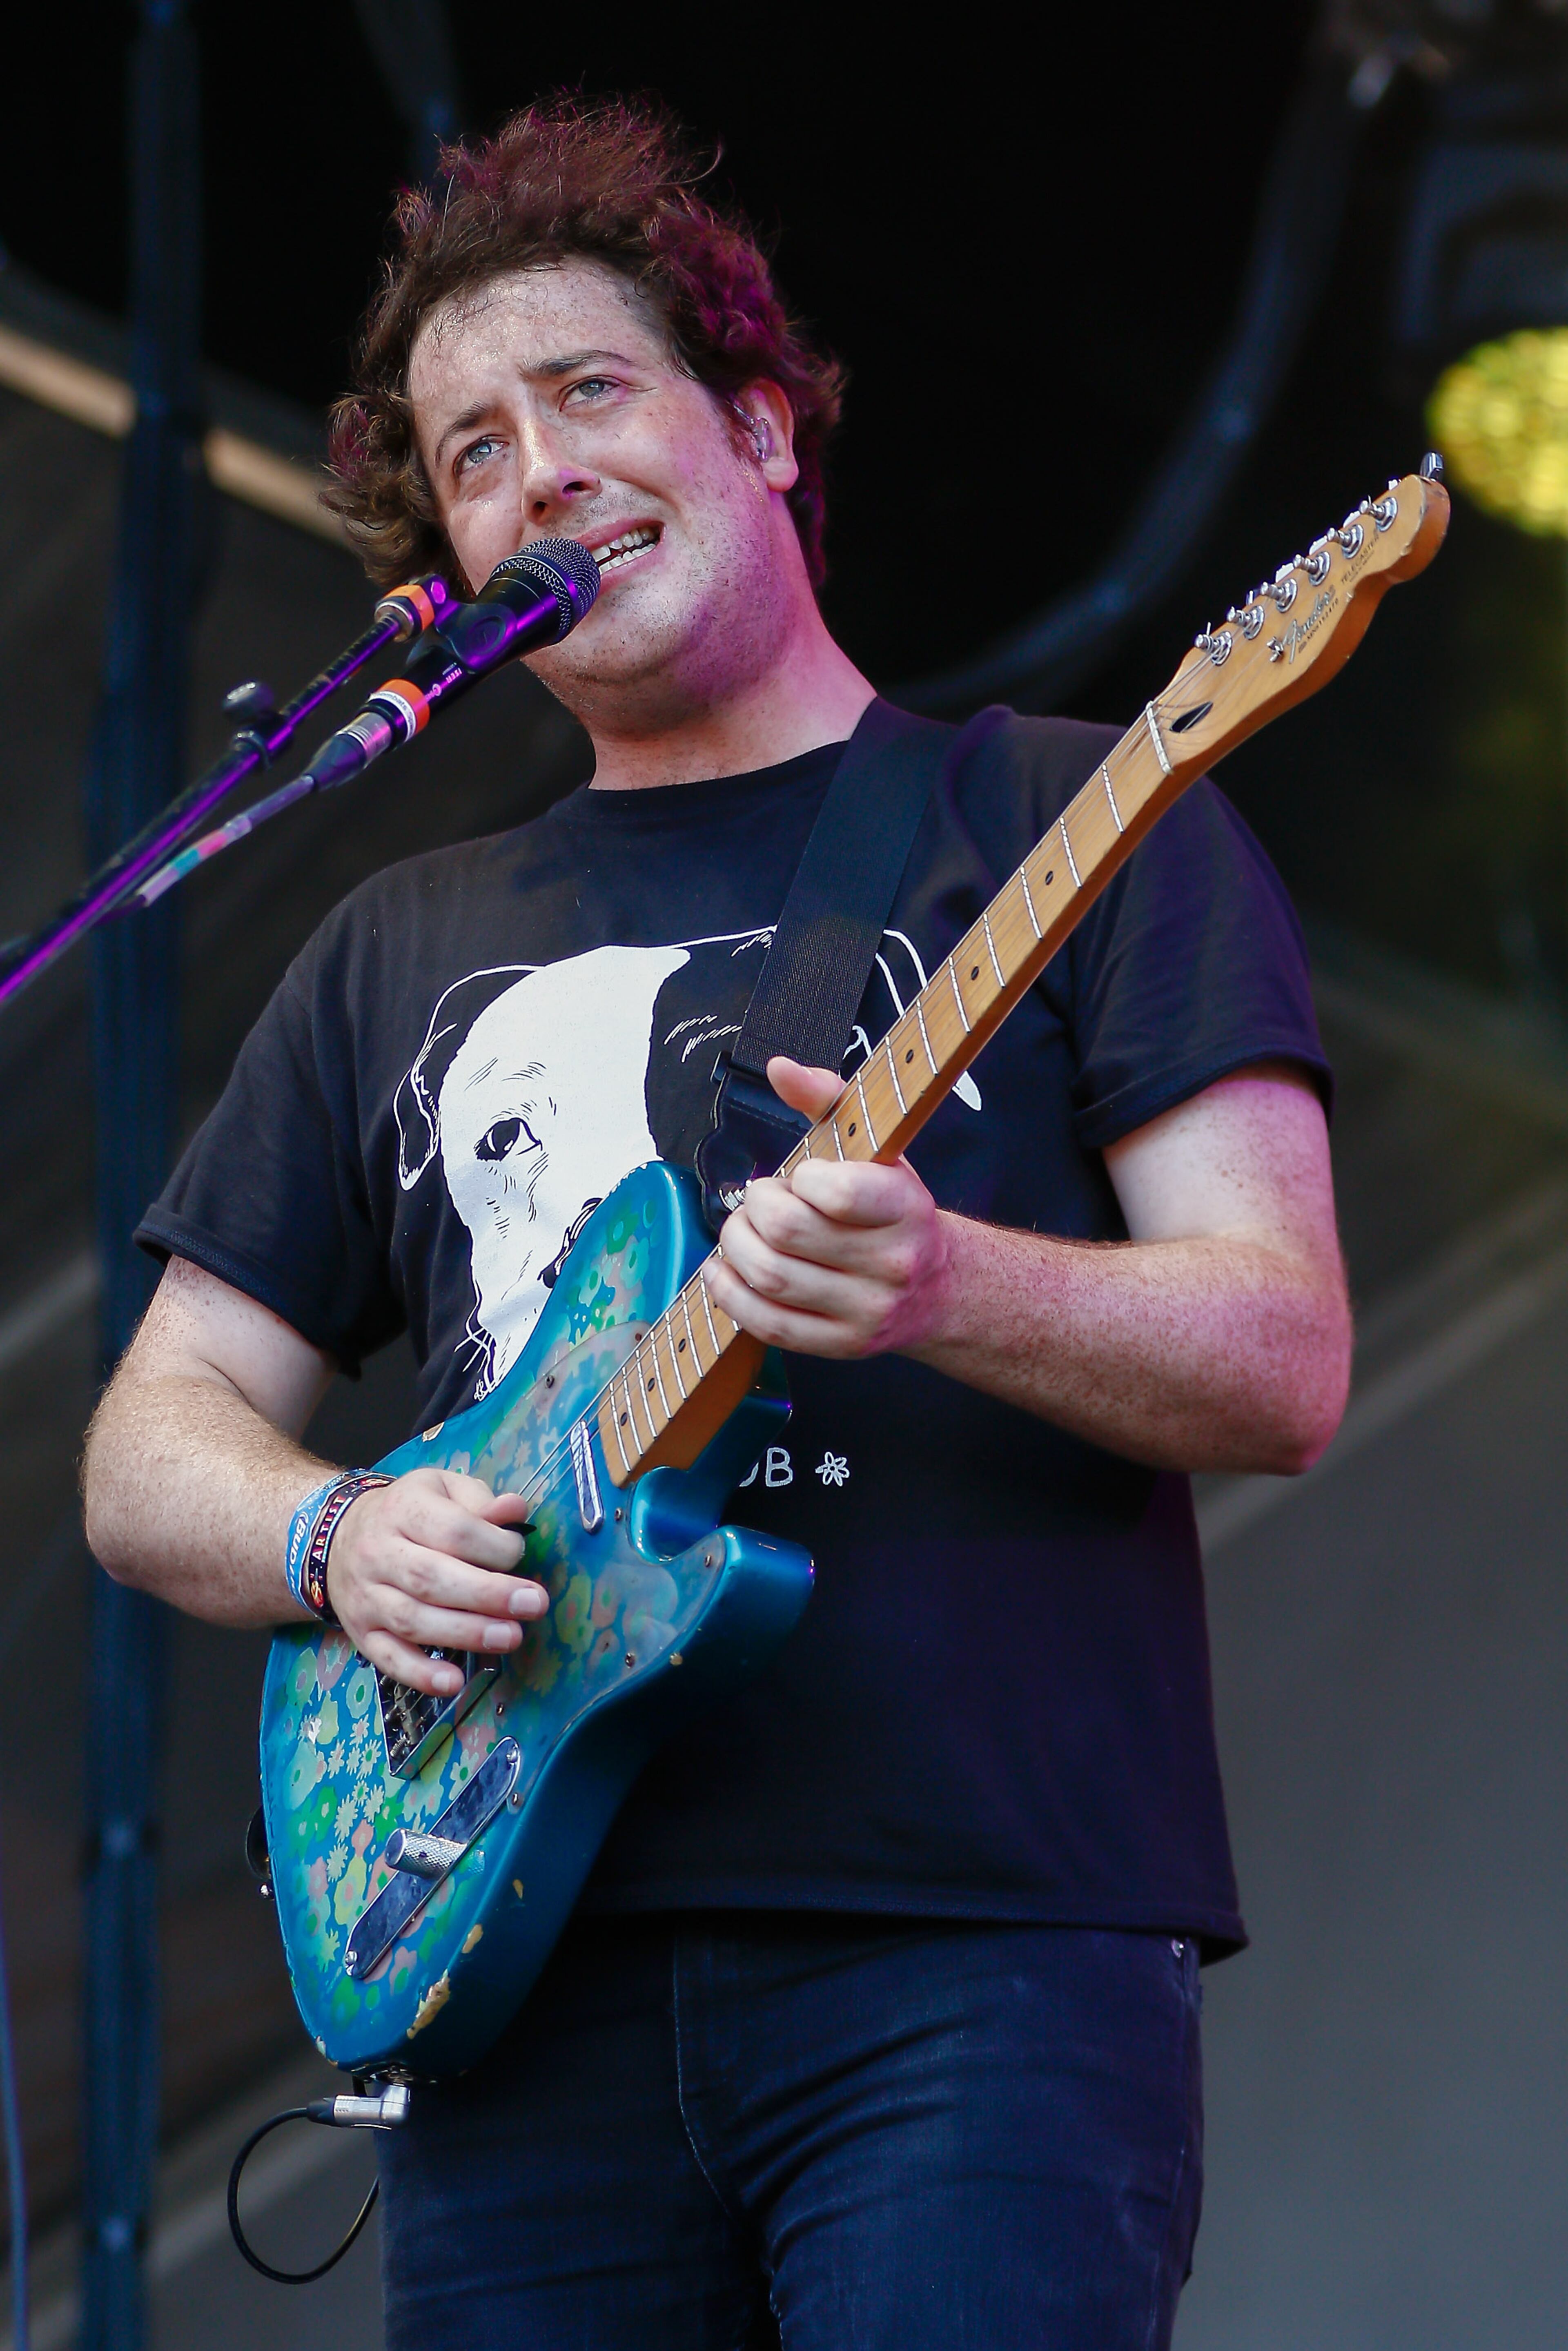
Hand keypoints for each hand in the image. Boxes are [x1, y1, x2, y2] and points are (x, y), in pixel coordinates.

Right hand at [323, 1467, 546, 1695]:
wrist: (341, 1537)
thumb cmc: (411, 1513)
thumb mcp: (444, 1490)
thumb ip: (481, 1502)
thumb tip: (515, 1511)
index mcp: (404, 1509)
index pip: (453, 1530)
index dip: (493, 1545)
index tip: (519, 1553)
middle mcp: (378, 1553)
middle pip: (431, 1577)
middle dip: (487, 1594)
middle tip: (533, 1604)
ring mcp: (366, 1597)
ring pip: (413, 1620)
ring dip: (465, 1633)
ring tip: (510, 1637)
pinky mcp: (361, 1633)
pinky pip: (387, 1658)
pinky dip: (420, 1674)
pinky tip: (454, 1682)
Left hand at [705, 1057, 954, 1359]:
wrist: (937, 1288)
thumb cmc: (892, 1209)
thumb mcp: (876, 1148)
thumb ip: (828, 1098)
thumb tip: (779, 1068)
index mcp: (905, 1207)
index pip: (837, 1191)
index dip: (800, 1177)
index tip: (802, 1176)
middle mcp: (892, 1263)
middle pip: (788, 1232)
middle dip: (756, 1207)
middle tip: (761, 1200)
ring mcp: (866, 1310)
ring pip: (771, 1277)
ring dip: (736, 1247)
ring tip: (743, 1231)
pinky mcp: (840, 1345)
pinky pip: (768, 1325)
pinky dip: (731, 1294)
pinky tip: (724, 1270)